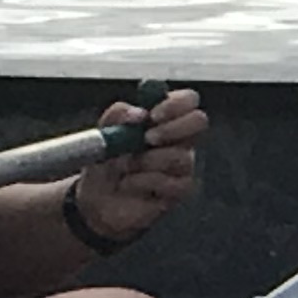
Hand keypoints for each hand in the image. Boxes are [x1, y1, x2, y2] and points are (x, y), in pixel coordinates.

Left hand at [70, 85, 205, 247]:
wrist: (97, 198)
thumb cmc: (106, 162)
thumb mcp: (103, 132)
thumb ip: (118, 115)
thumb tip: (139, 113)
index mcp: (163, 118)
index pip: (187, 99)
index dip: (175, 104)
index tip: (152, 115)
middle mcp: (179, 138)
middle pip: (200, 121)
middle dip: (172, 128)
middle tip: (147, 139)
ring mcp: (183, 164)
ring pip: (182, 156)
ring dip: (147, 161)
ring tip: (125, 167)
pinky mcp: (179, 190)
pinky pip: (174, 183)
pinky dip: (145, 182)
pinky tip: (129, 184)